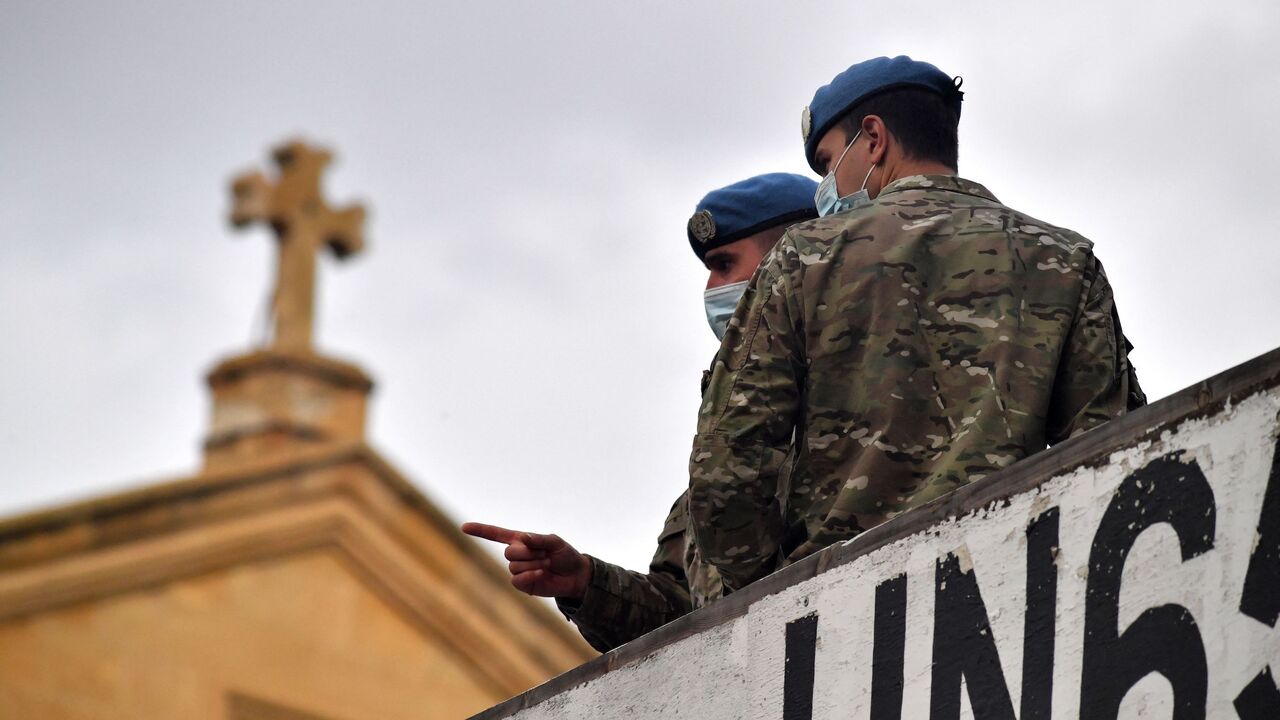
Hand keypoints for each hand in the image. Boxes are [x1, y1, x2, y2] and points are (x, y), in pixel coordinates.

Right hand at [461, 522, 591, 598]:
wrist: (575, 575)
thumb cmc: (565, 555)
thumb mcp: (555, 542)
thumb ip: (539, 538)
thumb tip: (521, 537)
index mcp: (521, 541)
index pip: (496, 534)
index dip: (480, 530)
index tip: (464, 527)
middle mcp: (517, 555)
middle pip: (509, 552)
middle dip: (528, 553)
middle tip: (545, 554)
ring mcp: (519, 570)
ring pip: (514, 566)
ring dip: (534, 564)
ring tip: (547, 563)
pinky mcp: (523, 584)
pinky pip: (517, 580)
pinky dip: (530, 575)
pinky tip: (542, 572)